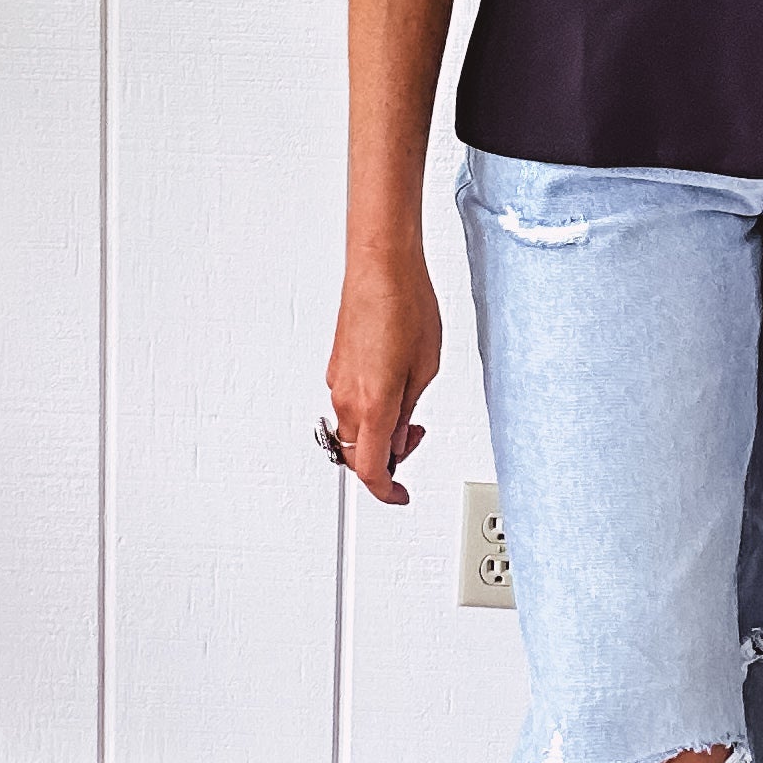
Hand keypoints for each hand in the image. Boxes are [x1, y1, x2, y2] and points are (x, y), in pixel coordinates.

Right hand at [325, 242, 443, 505]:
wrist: (381, 266)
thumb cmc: (406, 306)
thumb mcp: (426, 370)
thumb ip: (408, 412)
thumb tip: (398, 438)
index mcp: (373, 405)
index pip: (371, 470)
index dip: (387, 491)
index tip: (400, 496)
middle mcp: (348, 397)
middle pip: (357, 454)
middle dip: (386, 458)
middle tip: (414, 438)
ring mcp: (338, 380)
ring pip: (351, 429)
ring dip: (378, 432)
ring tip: (409, 409)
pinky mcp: (336, 365)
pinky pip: (349, 404)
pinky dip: (368, 410)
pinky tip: (392, 388)